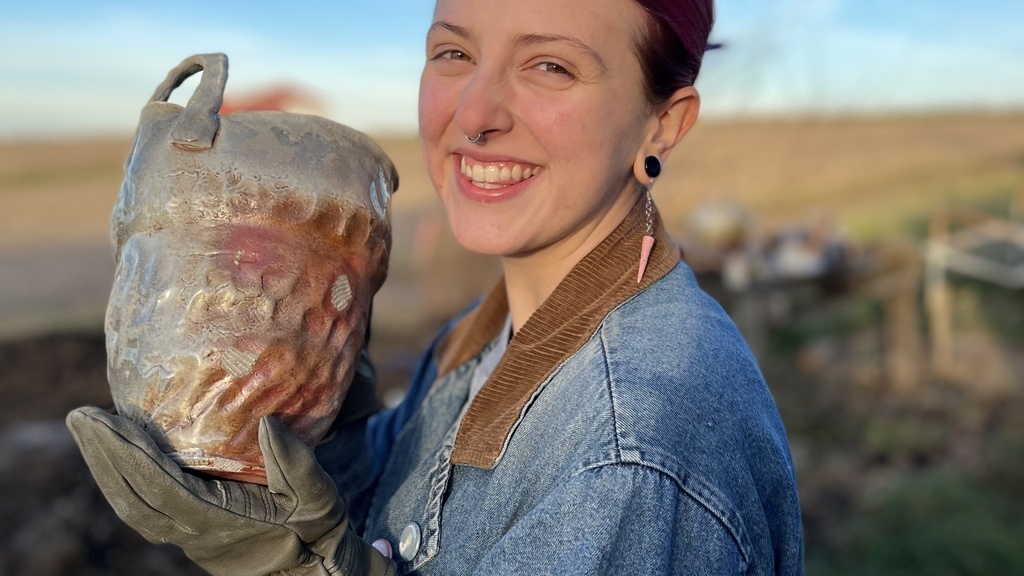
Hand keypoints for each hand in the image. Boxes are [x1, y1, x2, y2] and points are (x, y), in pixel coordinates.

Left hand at [66, 406, 395, 575]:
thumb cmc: (318, 536)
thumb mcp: (320, 502)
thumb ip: (298, 466)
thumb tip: (269, 423)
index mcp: (221, 523)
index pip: (162, 490)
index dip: (130, 456)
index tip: (106, 421)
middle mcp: (194, 534)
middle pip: (133, 498)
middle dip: (103, 455)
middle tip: (80, 415)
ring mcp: (187, 537)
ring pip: (131, 506)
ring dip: (106, 466)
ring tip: (90, 427)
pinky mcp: (189, 534)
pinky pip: (143, 507)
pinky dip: (122, 479)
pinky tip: (119, 453)